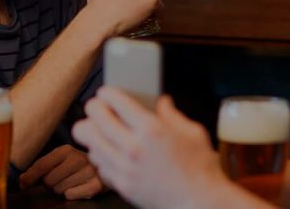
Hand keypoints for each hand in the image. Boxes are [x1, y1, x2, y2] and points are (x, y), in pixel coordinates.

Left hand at [19, 144, 106, 199]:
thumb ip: (41, 167)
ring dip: (61, 189)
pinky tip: (78, 187)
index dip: (29, 177)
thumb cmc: (76, 165)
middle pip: (48, 181)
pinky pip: (70, 196)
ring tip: (70, 182)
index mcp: (66, 150)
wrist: (106, 166)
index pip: (41, 165)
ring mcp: (88, 172)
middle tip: (58, 179)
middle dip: (49, 184)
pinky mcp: (95, 185)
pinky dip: (71, 194)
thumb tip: (22, 180)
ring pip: (59, 190)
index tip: (23, 184)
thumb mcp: (60, 159)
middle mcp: (78, 158)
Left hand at [73, 88, 231, 208]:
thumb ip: (173, 114)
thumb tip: (162, 102)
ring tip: (102, 130)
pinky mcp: (121, 184)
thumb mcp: (193, 133)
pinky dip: (100, 155)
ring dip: (93, 131)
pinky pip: (97, 163)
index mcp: (152, 130)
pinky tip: (111, 151)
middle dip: (94, 107)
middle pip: (93, 117)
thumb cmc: (200, 169)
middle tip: (99, 108)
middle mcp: (133, 148)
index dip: (108, 92)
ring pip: (88, 140)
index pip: (114, 101)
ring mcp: (124, 168)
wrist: (198, 202)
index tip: (107, 94)